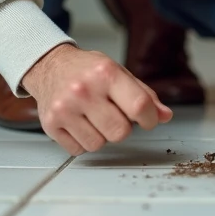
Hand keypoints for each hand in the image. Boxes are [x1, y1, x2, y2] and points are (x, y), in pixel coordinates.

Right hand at [21, 44, 172, 154]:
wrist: (50, 66)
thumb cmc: (88, 70)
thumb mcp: (119, 73)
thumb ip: (144, 95)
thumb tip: (164, 116)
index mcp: (106, 73)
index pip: (139, 106)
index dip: (149, 119)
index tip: (146, 119)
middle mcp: (84, 90)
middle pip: (120, 132)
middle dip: (122, 127)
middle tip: (113, 114)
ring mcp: (65, 108)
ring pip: (99, 144)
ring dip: (101, 135)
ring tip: (93, 117)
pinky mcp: (51, 124)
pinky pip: (79, 150)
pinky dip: (83, 141)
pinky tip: (79, 123)